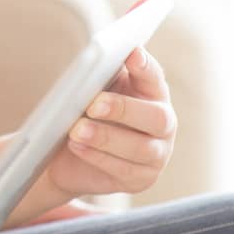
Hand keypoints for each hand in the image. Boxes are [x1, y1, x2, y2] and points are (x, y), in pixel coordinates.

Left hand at [44, 44, 177, 198]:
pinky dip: (96, 156)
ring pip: (140, 148)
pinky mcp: (141, 179)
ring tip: (76, 129)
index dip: (145, 66)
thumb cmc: (85, 114)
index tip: (131, 53)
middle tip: (93, 104)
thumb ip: (100, 76)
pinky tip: (77, 145)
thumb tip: (94, 61)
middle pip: (157, 118)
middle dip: (124, 109)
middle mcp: (164, 124)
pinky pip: (122, 170)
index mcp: (152, 94)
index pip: (154, 77)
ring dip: (105, 137)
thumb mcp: (93, 91)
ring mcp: (157, 155)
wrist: (69, 157)